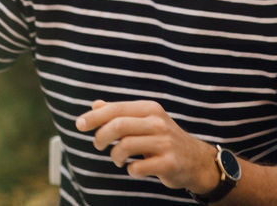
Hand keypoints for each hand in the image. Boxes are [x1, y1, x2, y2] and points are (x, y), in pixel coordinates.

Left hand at [75, 99, 216, 192]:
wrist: (196, 161)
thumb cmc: (163, 139)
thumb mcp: (145, 120)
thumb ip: (120, 113)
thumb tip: (95, 105)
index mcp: (150, 108)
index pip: (116, 109)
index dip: (95, 117)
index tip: (79, 124)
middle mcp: (158, 122)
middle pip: (118, 125)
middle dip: (101, 137)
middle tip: (98, 145)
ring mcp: (165, 143)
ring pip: (125, 146)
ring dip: (115, 156)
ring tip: (118, 159)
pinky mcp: (169, 163)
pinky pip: (138, 167)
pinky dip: (130, 170)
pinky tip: (134, 168)